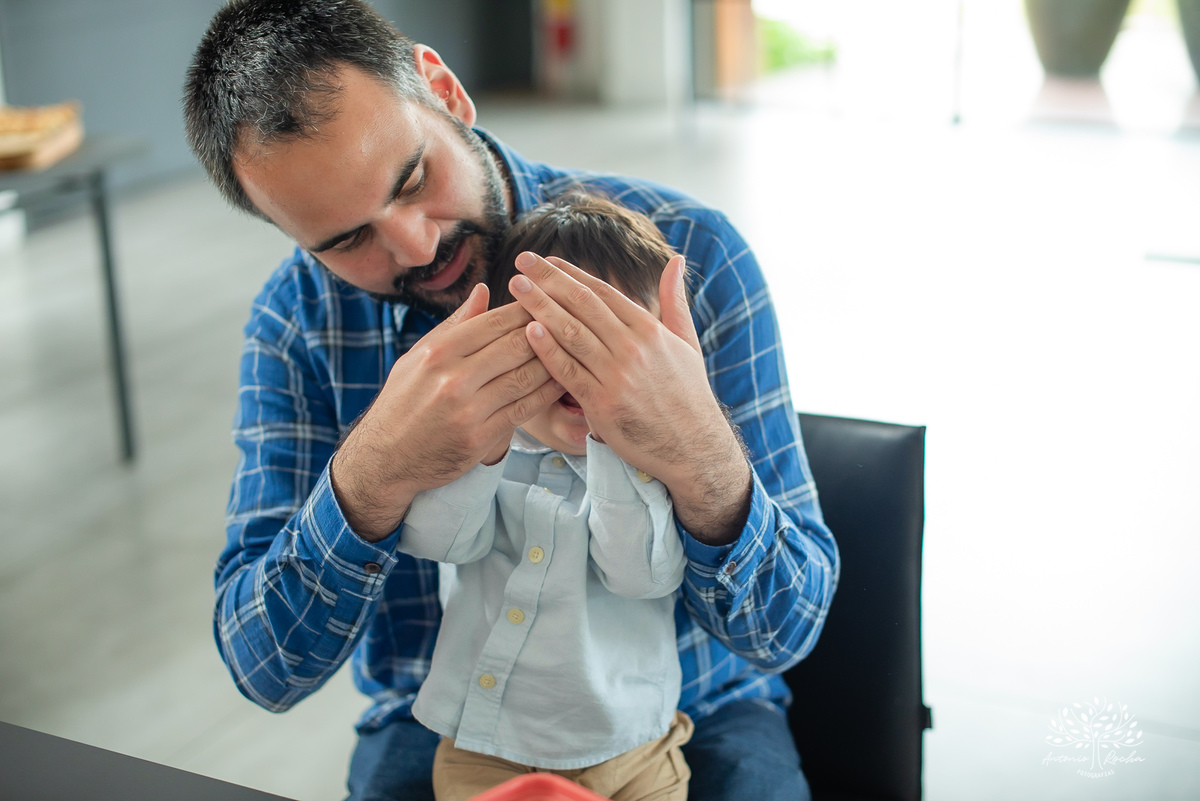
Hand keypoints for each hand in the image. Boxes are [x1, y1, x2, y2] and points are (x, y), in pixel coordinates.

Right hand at [330, 284, 561, 540]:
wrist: (385, 459)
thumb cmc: (403, 401)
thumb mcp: (419, 357)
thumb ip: (456, 325)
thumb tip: (484, 290)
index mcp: (438, 352)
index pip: (494, 322)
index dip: (526, 309)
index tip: (548, 301)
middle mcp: (453, 379)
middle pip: (516, 346)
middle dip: (547, 331)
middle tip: (571, 322)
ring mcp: (468, 410)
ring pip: (525, 377)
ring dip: (553, 362)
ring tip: (574, 350)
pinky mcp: (480, 438)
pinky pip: (524, 409)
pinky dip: (546, 393)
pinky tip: (561, 382)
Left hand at [509, 253, 750, 543]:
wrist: (694, 447)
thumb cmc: (688, 394)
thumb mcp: (687, 342)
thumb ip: (675, 300)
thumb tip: (675, 260)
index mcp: (650, 329)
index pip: (603, 292)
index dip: (571, 273)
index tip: (547, 260)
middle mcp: (633, 347)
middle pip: (582, 304)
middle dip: (549, 280)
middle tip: (522, 261)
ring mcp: (617, 375)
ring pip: (571, 333)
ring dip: (540, 306)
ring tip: (517, 288)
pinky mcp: (602, 404)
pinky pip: (568, 372)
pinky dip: (548, 350)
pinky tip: (528, 330)